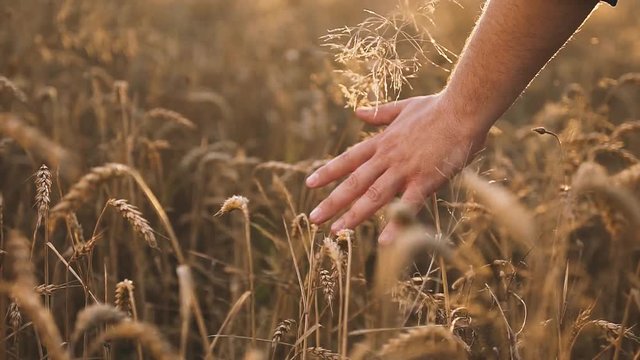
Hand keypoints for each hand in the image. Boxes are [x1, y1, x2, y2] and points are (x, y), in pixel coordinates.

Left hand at [305, 93, 488, 243]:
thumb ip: (379, 114)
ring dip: (353, 215)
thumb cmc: (437, 108)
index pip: (348, 159)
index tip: (310, 183)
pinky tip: (384, 243)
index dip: (328, 172)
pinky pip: (408, 206)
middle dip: (332, 202)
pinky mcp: (425, 180)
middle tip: (313, 219)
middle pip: (354, 182)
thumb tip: (357, 111)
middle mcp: (388, 158)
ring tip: (336, 231)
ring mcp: (405, 170)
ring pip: (373, 196)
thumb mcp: (402, 107)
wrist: (463, 109)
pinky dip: (396, 224)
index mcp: (382, 142)